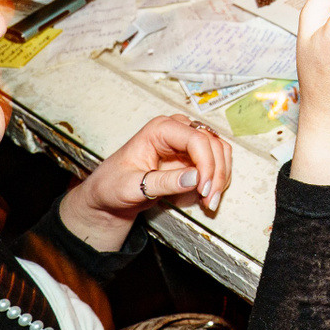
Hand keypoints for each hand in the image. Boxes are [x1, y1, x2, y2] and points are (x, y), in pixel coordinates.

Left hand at [60, 114, 234, 251]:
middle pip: (212, 144)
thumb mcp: (132, 187)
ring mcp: (185, 141)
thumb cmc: (112, 185)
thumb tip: (195, 178)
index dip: (206, 164)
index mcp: (159, 129)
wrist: (108, 195)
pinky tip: (206, 195)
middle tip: (209, 199)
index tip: (204, 189)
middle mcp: (176, 130)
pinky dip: (216, 178)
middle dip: (216, 173)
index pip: (196, 139)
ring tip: (209, 200)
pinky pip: (215, 161)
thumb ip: (163, 182)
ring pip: (219, 151)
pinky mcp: (191, 156)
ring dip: (220, 176)